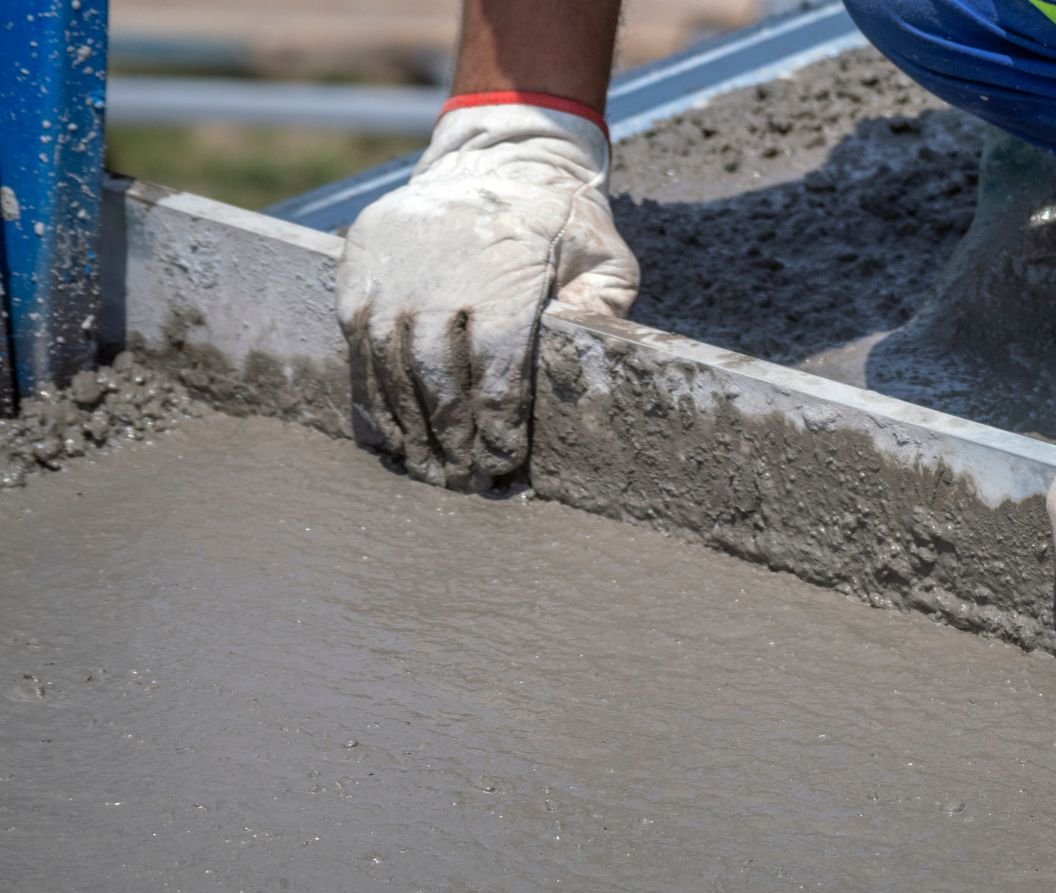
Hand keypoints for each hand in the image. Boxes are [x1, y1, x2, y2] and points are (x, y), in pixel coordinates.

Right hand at [336, 100, 638, 488]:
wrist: (496, 155)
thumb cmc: (559, 220)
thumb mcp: (603, 256)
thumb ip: (603, 310)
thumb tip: (592, 368)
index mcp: (503, 280)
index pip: (497, 372)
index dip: (498, 426)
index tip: (503, 464)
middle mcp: (439, 279)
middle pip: (438, 378)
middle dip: (451, 438)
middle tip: (462, 480)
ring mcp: (393, 273)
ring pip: (390, 366)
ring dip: (407, 425)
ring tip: (425, 467)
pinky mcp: (358, 268)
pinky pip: (358, 343)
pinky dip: (371, 391)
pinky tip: (389, 428)